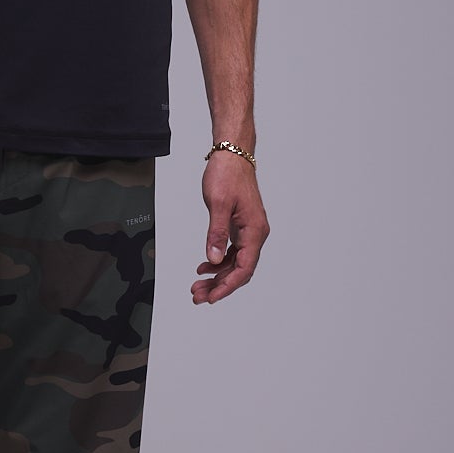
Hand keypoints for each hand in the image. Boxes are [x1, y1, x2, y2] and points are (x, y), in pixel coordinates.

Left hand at [191, 152, 268, 303]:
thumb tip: (214, 258)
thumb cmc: (228, 174)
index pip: (244, 267)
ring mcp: (248, 231)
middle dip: (219, 285)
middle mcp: (255, 233)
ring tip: (198, 285)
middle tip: (198, 296)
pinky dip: (218, 261)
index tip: (212, 297)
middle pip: (240, 269)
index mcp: (255, 230)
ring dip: (217, 276)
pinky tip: (204, 267)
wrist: (232, 155)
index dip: (228, 285)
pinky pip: (232, 252)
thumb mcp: (218, 204)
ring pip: (234, 262)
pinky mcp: (240, 227)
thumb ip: (216, 233)